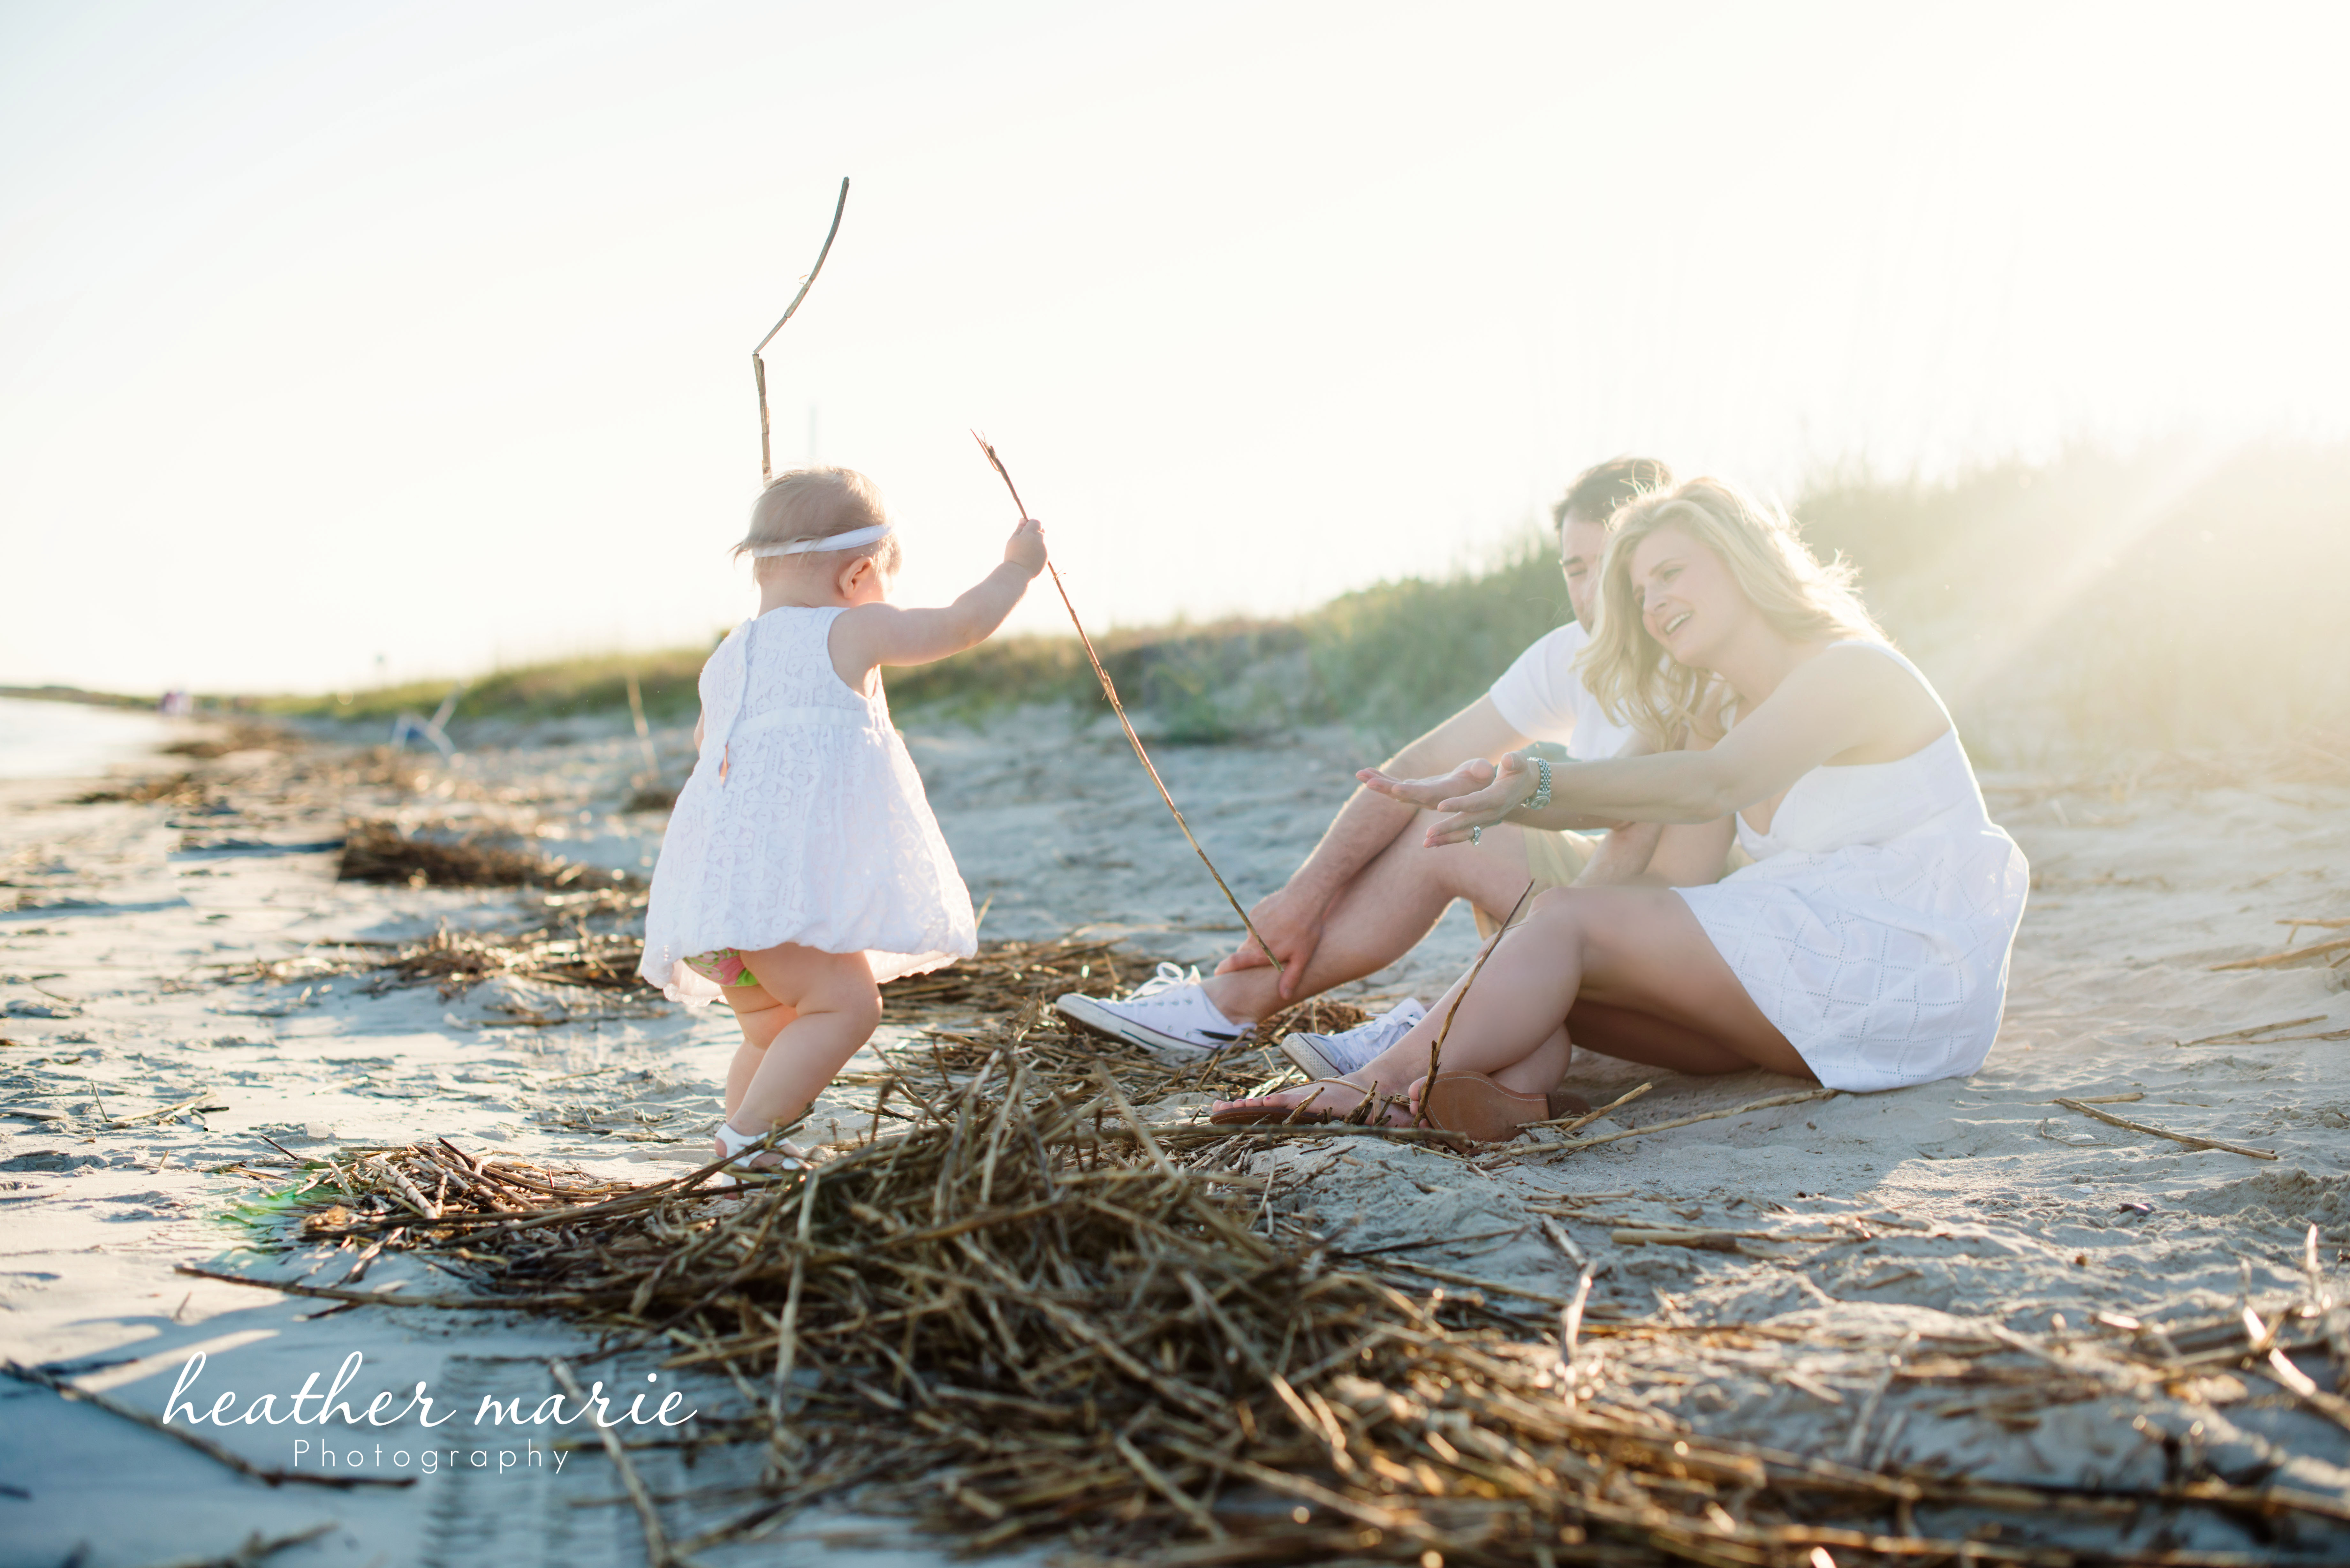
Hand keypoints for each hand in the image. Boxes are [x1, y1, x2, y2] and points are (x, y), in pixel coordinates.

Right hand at [1004, 517, 1046, 574]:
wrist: (1018, 573)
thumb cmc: (1013, 555)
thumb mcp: (1013, 539)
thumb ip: (1020, 528)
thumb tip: (1023, 519)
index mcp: (1032, 533)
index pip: (1036, 522)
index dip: (1029, 524)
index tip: (1023, 530)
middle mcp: (1041, 539)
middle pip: (1041, 529)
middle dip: (1034, 531)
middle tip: (1024, 539)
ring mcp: (1046, 548)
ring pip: (1043, 539)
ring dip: (1037, 540)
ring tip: (1027, 549)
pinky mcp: (1047, 556)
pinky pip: (1044, 548)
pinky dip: (1039, 549)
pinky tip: (1031, 555)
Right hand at [1213, 884, 1328, 999]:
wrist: (1304, 898)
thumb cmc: (1305, 930)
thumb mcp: (1302, 957)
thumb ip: (1291, 978)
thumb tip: (1284, 996)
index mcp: (1260, 953)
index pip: (1234, 963)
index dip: (1224, 969)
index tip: (1217, 972)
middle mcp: (1252, 939)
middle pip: (1246, 951)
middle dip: (1254, 955)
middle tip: (1273, 952)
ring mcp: (1252, 924)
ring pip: (1253, 937)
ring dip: (1263, 939)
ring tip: (1283, 934)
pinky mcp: (1255, 912)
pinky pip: (1257, 923)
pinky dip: (1266, 925)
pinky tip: (1281, 921)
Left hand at [1353, 756, 1496, 810]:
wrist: (1482, 795)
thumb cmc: (1489, 781)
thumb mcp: (1488, 773)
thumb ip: (1483, 770)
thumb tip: (1485, 769)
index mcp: (1446, 794)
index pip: (1427, 795)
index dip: (1411, 792)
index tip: (1395, 790)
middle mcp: (1432, 798)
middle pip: (1406, 795)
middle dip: (1386, 788)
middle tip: (1367, 782)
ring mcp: (1423, 795)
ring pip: (1397, 791)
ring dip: (1379, 783)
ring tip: (1360, 774)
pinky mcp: (1419, 791)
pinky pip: (1398, 786)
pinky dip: (1383, 779)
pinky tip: (1367, 772)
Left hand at [1416, 749, 1538, 847]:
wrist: (1528, 787)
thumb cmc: (1519, 770)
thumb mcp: (1519, 762)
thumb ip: (1514, 761)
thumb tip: (1508, 760)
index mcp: (1497, 797)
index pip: (1476, 801)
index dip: (1459, 804)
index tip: (1440, 805)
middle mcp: (1492, 813)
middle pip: (1467, 821)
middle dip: (1447, 827)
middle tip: (1428, 833)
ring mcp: (1487, 820)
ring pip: (1465, 832)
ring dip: (1445, 838)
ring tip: (1426, 843)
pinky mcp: (1483, 824)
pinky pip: (1465, 834)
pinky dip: (1449, 839)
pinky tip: (1432, 844)